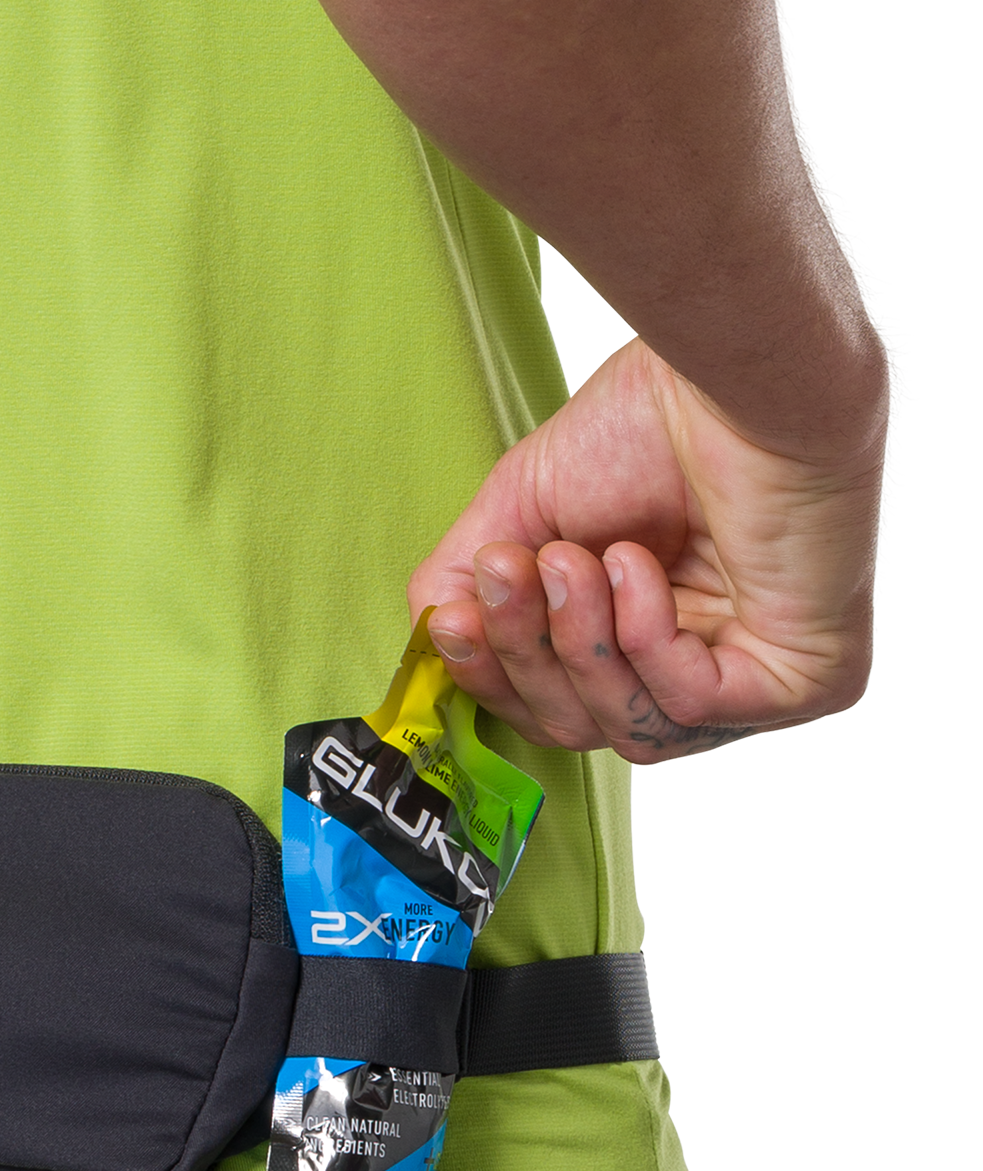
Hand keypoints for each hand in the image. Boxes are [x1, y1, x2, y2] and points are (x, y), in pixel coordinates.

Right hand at [410, 335, 885, 764]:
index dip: (492, 678)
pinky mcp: (803, 678)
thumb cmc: (648, 426)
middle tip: (512, 572)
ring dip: (581, 644)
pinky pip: (692, 706)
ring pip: (631, 732)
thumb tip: (430, 645)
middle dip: (529, 653)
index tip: (453, 623)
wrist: (732, 374)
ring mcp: (753, 681)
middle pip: (577, 728)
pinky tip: (639, 565)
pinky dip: (646, 638)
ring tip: (576, 559)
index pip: (549, 707)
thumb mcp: (516, 516)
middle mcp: (694, 666)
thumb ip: (460, 588)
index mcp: (633, 637)